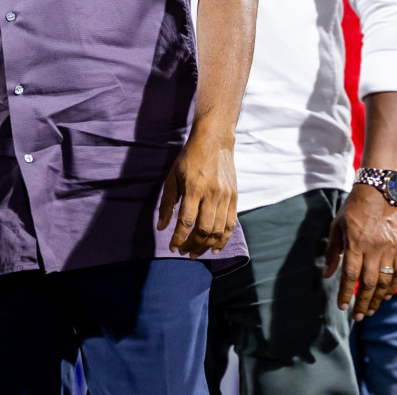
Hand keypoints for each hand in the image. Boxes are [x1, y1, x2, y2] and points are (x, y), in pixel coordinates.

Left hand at [156, 128, 237, 257]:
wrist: (214, 142)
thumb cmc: (189, 159)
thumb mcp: (172, 177)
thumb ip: (167, 203)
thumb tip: (161, 227)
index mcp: (193, 188)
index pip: (186, 221)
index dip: (179, 238)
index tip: (172, 248)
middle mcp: (211, 194)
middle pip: (204, 229)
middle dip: (193, 245)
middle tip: (184, 253)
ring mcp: (225, 197)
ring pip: (218, 230)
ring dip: (206, 245)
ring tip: (196, 253)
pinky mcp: (234, 198)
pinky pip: (231, 224)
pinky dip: (223, 239)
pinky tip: (215, 248)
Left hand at [324, 183, 396, 320]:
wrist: (379, 192)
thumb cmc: (353, 209)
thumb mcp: (337, 227)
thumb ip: (333, 252)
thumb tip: (327, 275)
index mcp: (355, 243)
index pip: (350, 274)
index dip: (345, 292)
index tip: (341, 306)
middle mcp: (373, 248)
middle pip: (369, 283)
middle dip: (362, 302)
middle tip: (357, 317)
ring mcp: (389, 249)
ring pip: (385, 281)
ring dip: (377, 299)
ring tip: (370, 310)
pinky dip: (393, 287)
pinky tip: (386, 296)